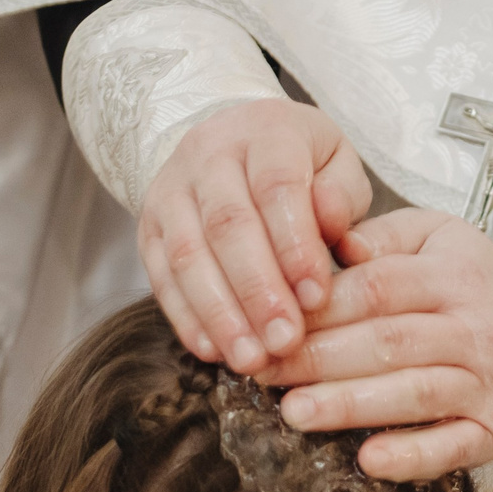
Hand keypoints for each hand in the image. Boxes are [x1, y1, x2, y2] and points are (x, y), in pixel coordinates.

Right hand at [139, 98, 370, 373]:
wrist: (232, 140)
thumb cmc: (300, 164)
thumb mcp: (336, 163)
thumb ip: (343, 198)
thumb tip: (340, 234)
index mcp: (266, 132)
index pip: (276, 187)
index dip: (295, 246)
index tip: (317, 298)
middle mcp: (210, 154)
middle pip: (228, 225)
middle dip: (257, 291)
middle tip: (286, 342)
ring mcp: (171, 190)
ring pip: (188, 254)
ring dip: (220, 314)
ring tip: (252, 359)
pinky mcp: (149, 227)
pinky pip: (161, 275)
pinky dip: (186, 317)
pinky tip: (212, 350)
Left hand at [261, 208, 492, 481]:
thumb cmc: (470, 284)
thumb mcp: (433, 236)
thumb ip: (380, 236)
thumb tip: (336, 245)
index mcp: (455, 274)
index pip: (378, 289)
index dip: (319, 310)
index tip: (271, 325)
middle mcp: (479, 328)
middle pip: (388, 343)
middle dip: (318, 360)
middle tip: (265, 373)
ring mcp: (491, 382)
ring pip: (414, 393)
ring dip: (350, 406)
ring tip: (296, 413)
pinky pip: (452, 447)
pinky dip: (410, 457)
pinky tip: (368, 460)